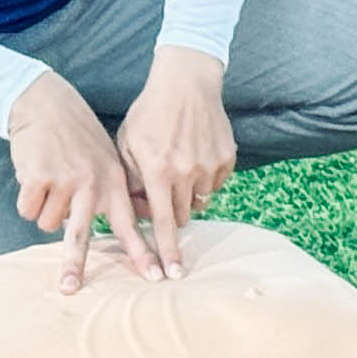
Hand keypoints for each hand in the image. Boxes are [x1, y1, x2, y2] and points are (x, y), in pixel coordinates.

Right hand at [7, 71, 154, 291]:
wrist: (45, 103)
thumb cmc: (77, 134)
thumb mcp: (107, 157)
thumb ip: (116, 189)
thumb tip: (130, 220)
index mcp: (114, 181)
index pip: (131, 224)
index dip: (143, 253)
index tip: (156, 277)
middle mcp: (92, 183)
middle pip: (82, 235)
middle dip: (74, 265)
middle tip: (69, 289)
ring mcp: (64, 180)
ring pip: (48, 223)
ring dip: (45, 209)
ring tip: (49, 181)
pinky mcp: (38, 178)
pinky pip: (27, 210)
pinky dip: (27, 200)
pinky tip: (33, 176)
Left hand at [115, 45, 236, 279]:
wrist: (187, 81)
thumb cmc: (151, 112)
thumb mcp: (129, 143)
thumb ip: (131, 180)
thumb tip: (136, 212)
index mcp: (158, 170)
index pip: (164, 223)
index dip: (167, 252)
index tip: (173, 276)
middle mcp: (186, 171)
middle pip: (183, 215)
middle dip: (172, 213)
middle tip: (163, 193)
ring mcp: (210, 165)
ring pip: (200, 201)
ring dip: (188, 195)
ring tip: (178, 168)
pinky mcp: (227, 158)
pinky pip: (215, 183)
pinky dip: (205, 178)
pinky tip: (194, 155)